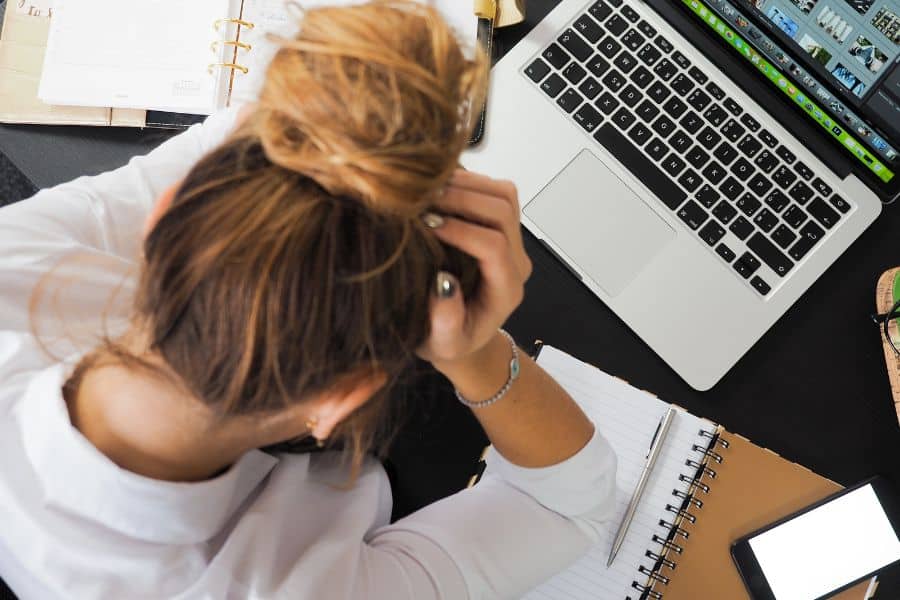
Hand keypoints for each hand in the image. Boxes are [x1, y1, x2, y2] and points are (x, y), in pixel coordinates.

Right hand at [417, 170, 531, 370]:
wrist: (460, 334)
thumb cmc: (449, 341)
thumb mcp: (442, 344)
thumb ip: (446, 322)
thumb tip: (443, 283)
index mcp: (506, 290)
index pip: (494, 247)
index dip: (461, 231)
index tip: (427, 225)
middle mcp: (515, 261)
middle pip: (503, 211)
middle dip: (462, 199)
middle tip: (422, 200)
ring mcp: (511, 240)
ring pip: (503, 194)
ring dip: (466, 184)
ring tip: (428, 190)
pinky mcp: (500, 225)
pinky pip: (493, 190)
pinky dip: (466, 181)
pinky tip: (436, 189)